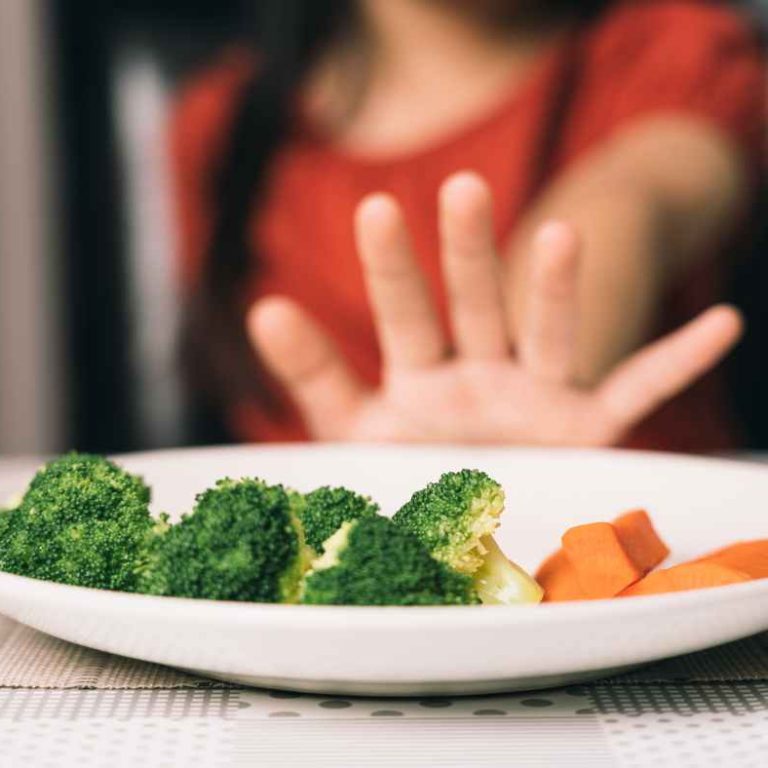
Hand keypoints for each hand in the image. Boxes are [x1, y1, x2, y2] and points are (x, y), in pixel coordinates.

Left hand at [247, 173, 741, 444]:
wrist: (457, 532)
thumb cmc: (399, 475)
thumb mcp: (348, 432)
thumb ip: (313, 377)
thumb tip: (262, 306)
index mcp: (416, 379)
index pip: (399, 313)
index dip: (389, 266)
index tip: (377, 209)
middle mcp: (476, 376)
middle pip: (472, 304)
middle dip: (468, 251)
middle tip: (462, 188)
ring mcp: (532, 399)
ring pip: (548, 332)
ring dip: (557, 286)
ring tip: (561, 234)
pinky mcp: (583, 431)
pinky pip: (638, 392)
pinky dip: (678, 360)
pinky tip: (721, 322)